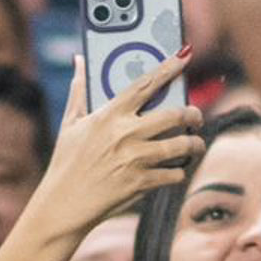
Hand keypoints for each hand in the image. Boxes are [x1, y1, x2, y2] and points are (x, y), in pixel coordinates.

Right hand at [28, 54, 202, 240]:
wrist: (64, 205)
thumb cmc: (66, 162)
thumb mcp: (70, 124)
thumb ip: (79, 90)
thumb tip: (79, 60)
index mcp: (108, 115)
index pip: (145, 84)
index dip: (168, 68)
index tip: (185, 56)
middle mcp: (125, 134)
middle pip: (174, 115)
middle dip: (193, 114)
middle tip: (196, 116)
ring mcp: (135, 160)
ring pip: (181, 145)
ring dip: (194, 144)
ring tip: (195, 144)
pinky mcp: (142, 183)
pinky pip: (175, 173)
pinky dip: (179, 171)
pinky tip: (176, 169)